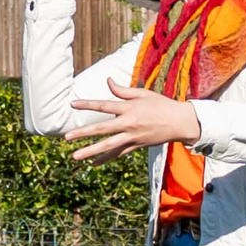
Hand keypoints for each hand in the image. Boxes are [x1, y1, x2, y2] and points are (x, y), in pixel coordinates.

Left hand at [64, 82, 202, 163]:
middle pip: (102, 129)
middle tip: (66, 137)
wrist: (179, 122)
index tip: (72, 104)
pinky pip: (118, 154)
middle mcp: (129, 124)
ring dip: (90, 151)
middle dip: (83, 133)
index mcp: (129, 108)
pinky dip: (105, 159)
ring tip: (75, 156)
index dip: (87, 104)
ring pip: (108, 146)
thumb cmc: (161, 104)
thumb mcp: (143, 93)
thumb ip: (123, 90)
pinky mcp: (136, 146)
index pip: (104, 105)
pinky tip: (93, 163)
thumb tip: (108, 82)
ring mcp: (132, 137)